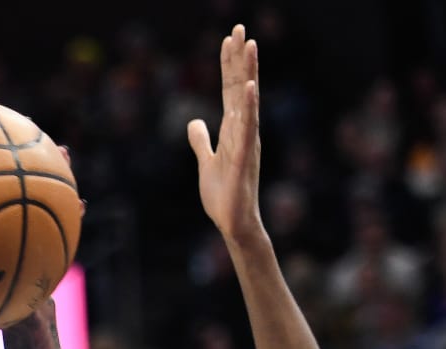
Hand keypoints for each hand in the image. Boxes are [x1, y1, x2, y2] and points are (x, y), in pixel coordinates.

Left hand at [187, 24, 263, 245]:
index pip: (231, 89)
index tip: (228, 39)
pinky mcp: (244, 157)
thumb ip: (201, 141)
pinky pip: (247, 128)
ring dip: (248, 73)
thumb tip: (195, 123)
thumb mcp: (206, 161)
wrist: (232, 222)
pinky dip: (249, 107)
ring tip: (249, 46)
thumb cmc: (223, 195)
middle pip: (240, 87)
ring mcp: (247, 141)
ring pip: (247, 100)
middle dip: (239, 58)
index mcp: (234, 128)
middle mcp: (244, 129)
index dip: (229, 65)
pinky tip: (250, 87)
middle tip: (239, 28)